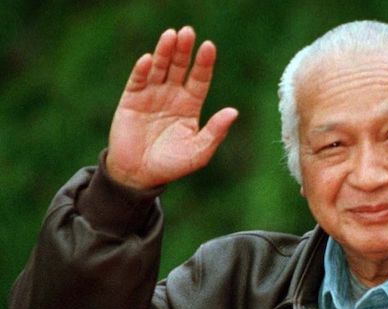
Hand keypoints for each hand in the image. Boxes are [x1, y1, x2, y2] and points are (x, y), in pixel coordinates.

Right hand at [106, 26, 237, 189]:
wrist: (140, 175)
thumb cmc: (172, 164)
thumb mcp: (198, 151)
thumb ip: (215, 132)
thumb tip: (233, 112)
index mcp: (190, 105)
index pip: (199, 79)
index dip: (204, 63)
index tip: (209, 46)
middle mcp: (172, 96)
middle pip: (180, 67)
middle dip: (184, 50)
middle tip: (188, 32)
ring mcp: (151, 95)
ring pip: (160, 68)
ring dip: (165, 52)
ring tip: (171, 35)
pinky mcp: (131, 100)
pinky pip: (138, 81)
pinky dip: (143, 70)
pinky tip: (149, 59)